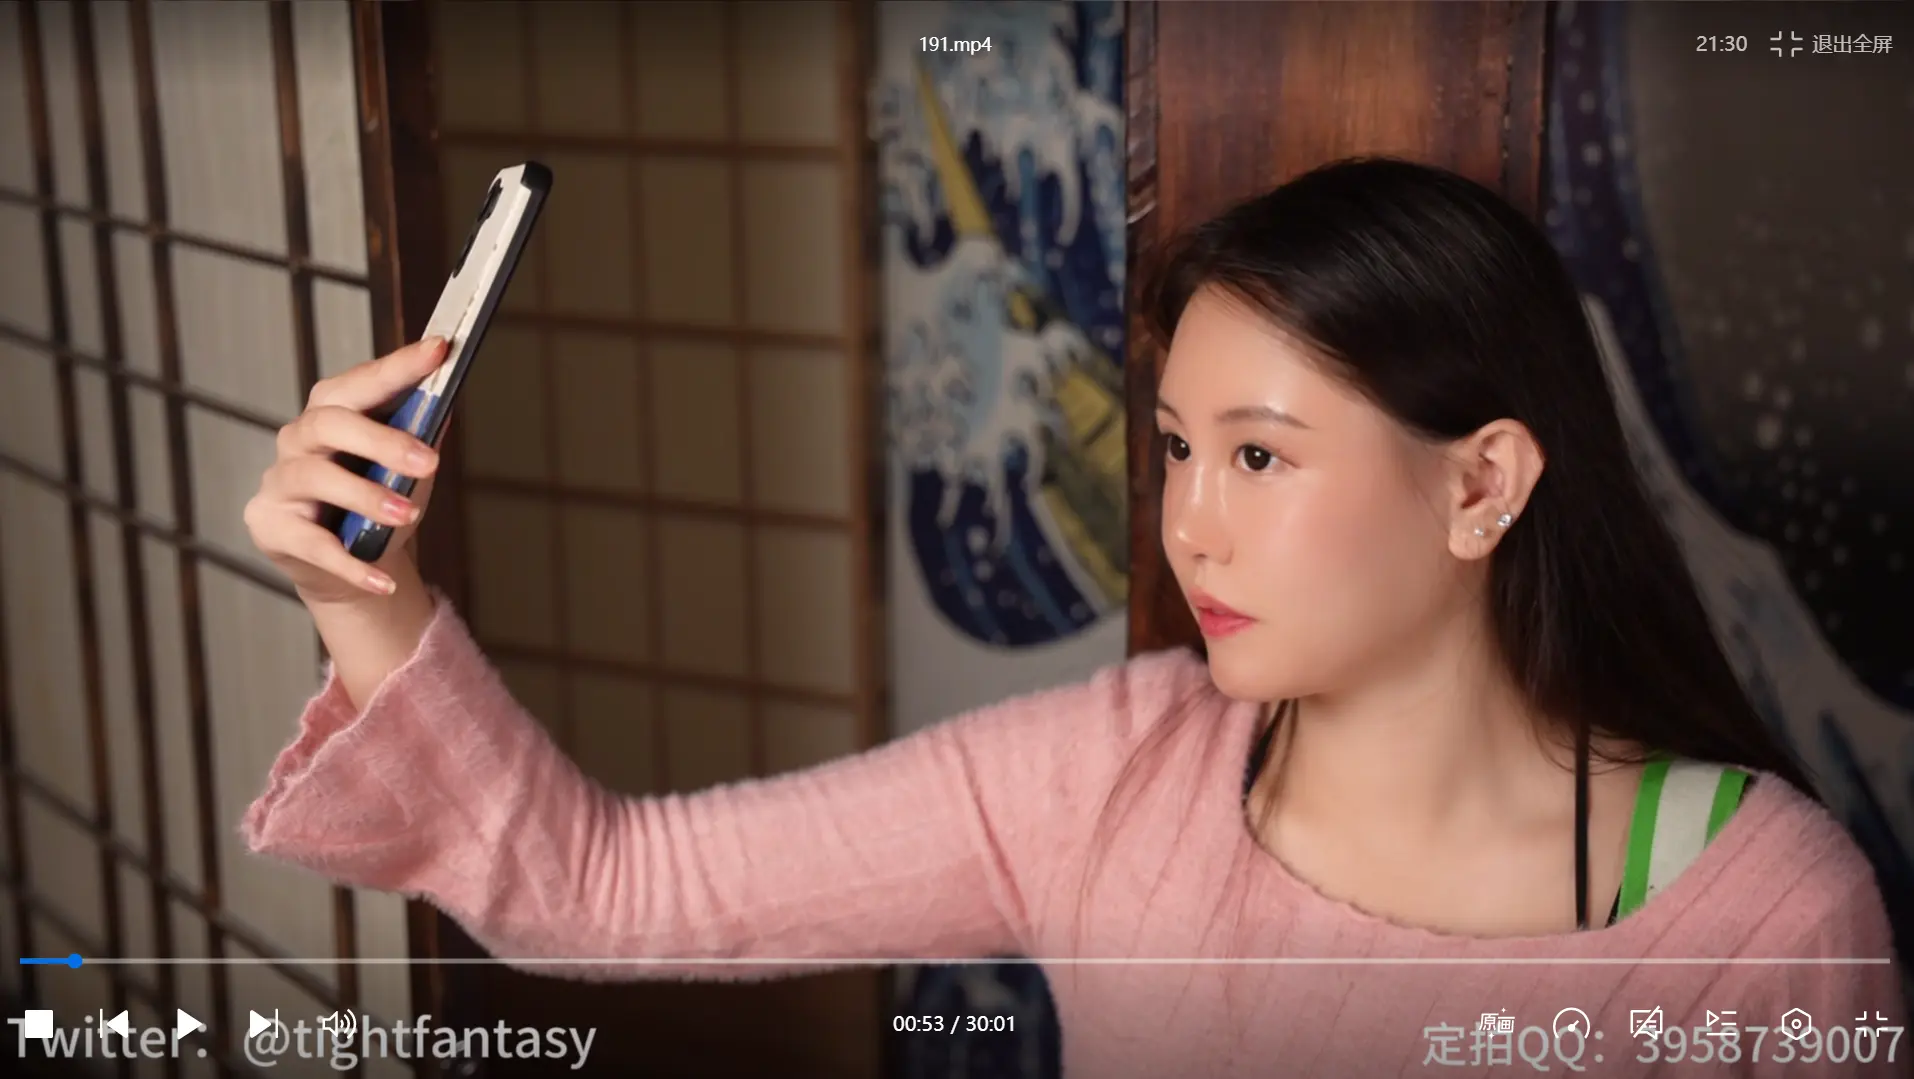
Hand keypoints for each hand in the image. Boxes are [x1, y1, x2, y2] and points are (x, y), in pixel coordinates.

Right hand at [244, 337, 448, 607]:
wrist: (353, 565)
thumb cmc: (378, 504)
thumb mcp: (407, 470)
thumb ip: (422, 436)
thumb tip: (447, 401)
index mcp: (332, 413)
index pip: (361, 382)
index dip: (398, 366)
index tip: (439, 350)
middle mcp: (298, 440)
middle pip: (328, 423)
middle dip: (381, 440)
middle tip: (429, 462)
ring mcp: (279, 482)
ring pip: (315, 478)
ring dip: (366, 497)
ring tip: (406, 515)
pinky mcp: (269, 526)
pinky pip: (310, 543)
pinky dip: (349, 564)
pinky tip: (381, 579)